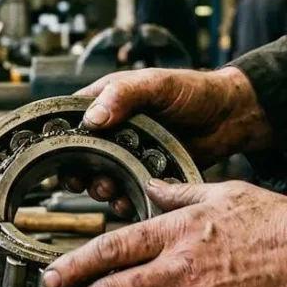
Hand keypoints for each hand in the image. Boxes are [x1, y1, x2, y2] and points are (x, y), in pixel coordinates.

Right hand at [62, 67, 271, 214]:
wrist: (231, 117)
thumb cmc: (195, 91)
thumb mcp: (157, 84)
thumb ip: (124, 94)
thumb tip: (92, 118)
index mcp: (109, 100)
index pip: (72, 118)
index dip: (60, 136)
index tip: (56, 153)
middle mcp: (114, 127)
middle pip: (80, 153)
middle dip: (77, 170)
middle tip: (81, 181)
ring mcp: (130, 151)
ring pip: (100, 175)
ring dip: (99, 187)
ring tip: (107, 190)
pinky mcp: (146, 172)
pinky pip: (126, 190)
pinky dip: (122, 200)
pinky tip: (125, 201)